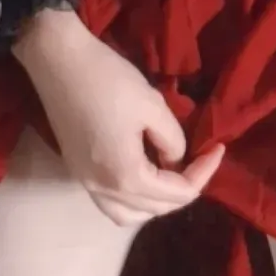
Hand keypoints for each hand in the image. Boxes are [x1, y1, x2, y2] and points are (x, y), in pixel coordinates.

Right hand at [14, 10, 223, 227]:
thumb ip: (173, 141)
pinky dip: (132, 200)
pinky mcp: (76, 171)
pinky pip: (109, 202)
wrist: (58, 61)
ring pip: (128, 214)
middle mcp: (104, 189)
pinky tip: (144, 176)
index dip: (204, 172)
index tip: (218, 148)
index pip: (178, 193)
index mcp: (125, 176)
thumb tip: (175, 160)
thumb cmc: (108, 80)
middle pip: (155, 209)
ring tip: (173, 177)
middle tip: (201, 161)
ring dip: (155, 203)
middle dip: (184, 190)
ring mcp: (85, 183)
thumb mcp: (153, 106)